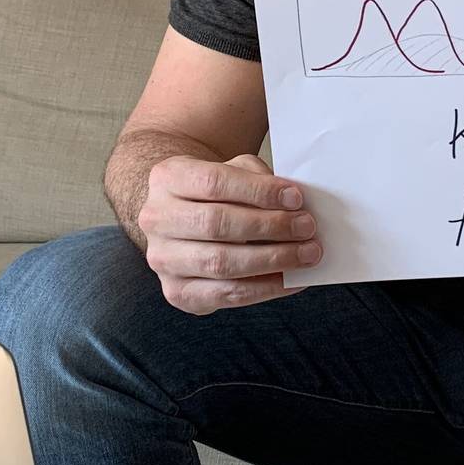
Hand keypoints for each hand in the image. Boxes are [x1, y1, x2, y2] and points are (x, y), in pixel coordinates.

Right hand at [137, 153, 321, 314]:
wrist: (184, 217)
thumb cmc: (217, 191)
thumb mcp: (234, 169)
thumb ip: (258, 179)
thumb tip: (294, 205)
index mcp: (168, 178)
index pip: (215, 183)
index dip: (259, 192)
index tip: (296, 198)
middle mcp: (156, 219)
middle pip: (216, 224)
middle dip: (270, 227)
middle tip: (307, 228)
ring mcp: (162, 259)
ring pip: (220, 263)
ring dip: (272, 260)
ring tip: (307, 254)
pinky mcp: (177, 292)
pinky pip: (225, 295)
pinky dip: (265, 289)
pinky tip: (292, 280)